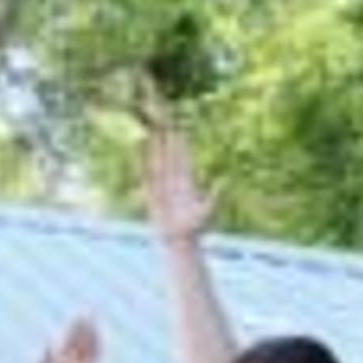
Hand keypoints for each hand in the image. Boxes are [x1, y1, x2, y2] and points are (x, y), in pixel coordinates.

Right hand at [140, 112, 210, 245]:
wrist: (178, 241)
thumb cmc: (194, 229)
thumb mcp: (206, 210)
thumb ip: (214, 196)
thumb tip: (224, 181)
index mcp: (187, 182)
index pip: (183, 158)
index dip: (181, 144)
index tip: (180, 128)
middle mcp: (174, 181)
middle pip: (170, 155)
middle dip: (167, 139)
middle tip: (164, 121)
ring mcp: (162, 186)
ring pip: (157, 161)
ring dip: (154, 147)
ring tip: (150, 131)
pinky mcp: (151, 193)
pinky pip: (145, 173)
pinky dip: (141, 161)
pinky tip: (138, 152)